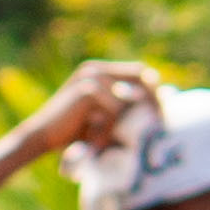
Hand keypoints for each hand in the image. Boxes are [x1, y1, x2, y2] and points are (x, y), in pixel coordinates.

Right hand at [27, 58, 162, 157]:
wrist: (41, 136)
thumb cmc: (74, 132)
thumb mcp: (106, 118)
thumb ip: (129, 108)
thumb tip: (168, 96)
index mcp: (100, 71)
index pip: (140, 71)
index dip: (154, 91)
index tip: (162, 114)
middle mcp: (96, 69)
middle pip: (141, 77)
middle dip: (152, 101)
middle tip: (156, 125)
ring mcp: (91, 76)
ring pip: (128, 100)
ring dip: (122, 124)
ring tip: (105, 141)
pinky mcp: (87, 89)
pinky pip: (114, 110)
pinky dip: (108, 129)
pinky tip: (93, 140)